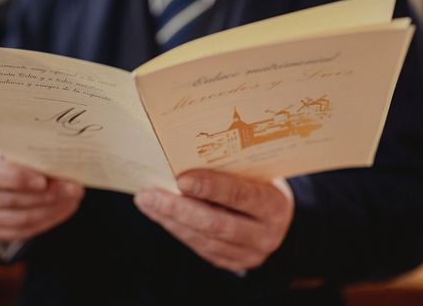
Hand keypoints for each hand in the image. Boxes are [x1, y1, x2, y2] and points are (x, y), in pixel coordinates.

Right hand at [0, 143, 83, 241]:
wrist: (1, 172)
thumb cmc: (10, 154)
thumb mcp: (14, 147)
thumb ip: (29, 153)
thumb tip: (58, 159)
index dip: (17, 178)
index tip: (43, 179)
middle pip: (7, 200)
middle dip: (44, 195)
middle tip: (72, 188)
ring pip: (18, 219)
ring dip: (50, 209)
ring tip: (73, 197)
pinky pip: (23, 231)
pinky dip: (47, 220)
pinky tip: (64, 208)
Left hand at [134, 170, 293, 273]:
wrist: (276, 215)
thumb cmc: (259, 181)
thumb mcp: (255, 171)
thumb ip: (229, 168)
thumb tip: (182, 159)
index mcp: (275, 204)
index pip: (240, 195)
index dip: (210, 187)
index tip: (180, 179)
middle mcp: (266, 234)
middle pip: (217, 224)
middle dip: (179, 209)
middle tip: (149, 194)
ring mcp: (249, 254)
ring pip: (204, 239)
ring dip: (170, 220)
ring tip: (147, 201)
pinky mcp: (232, 263)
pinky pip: (199, 247)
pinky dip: (176, 229)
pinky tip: (159, 214)